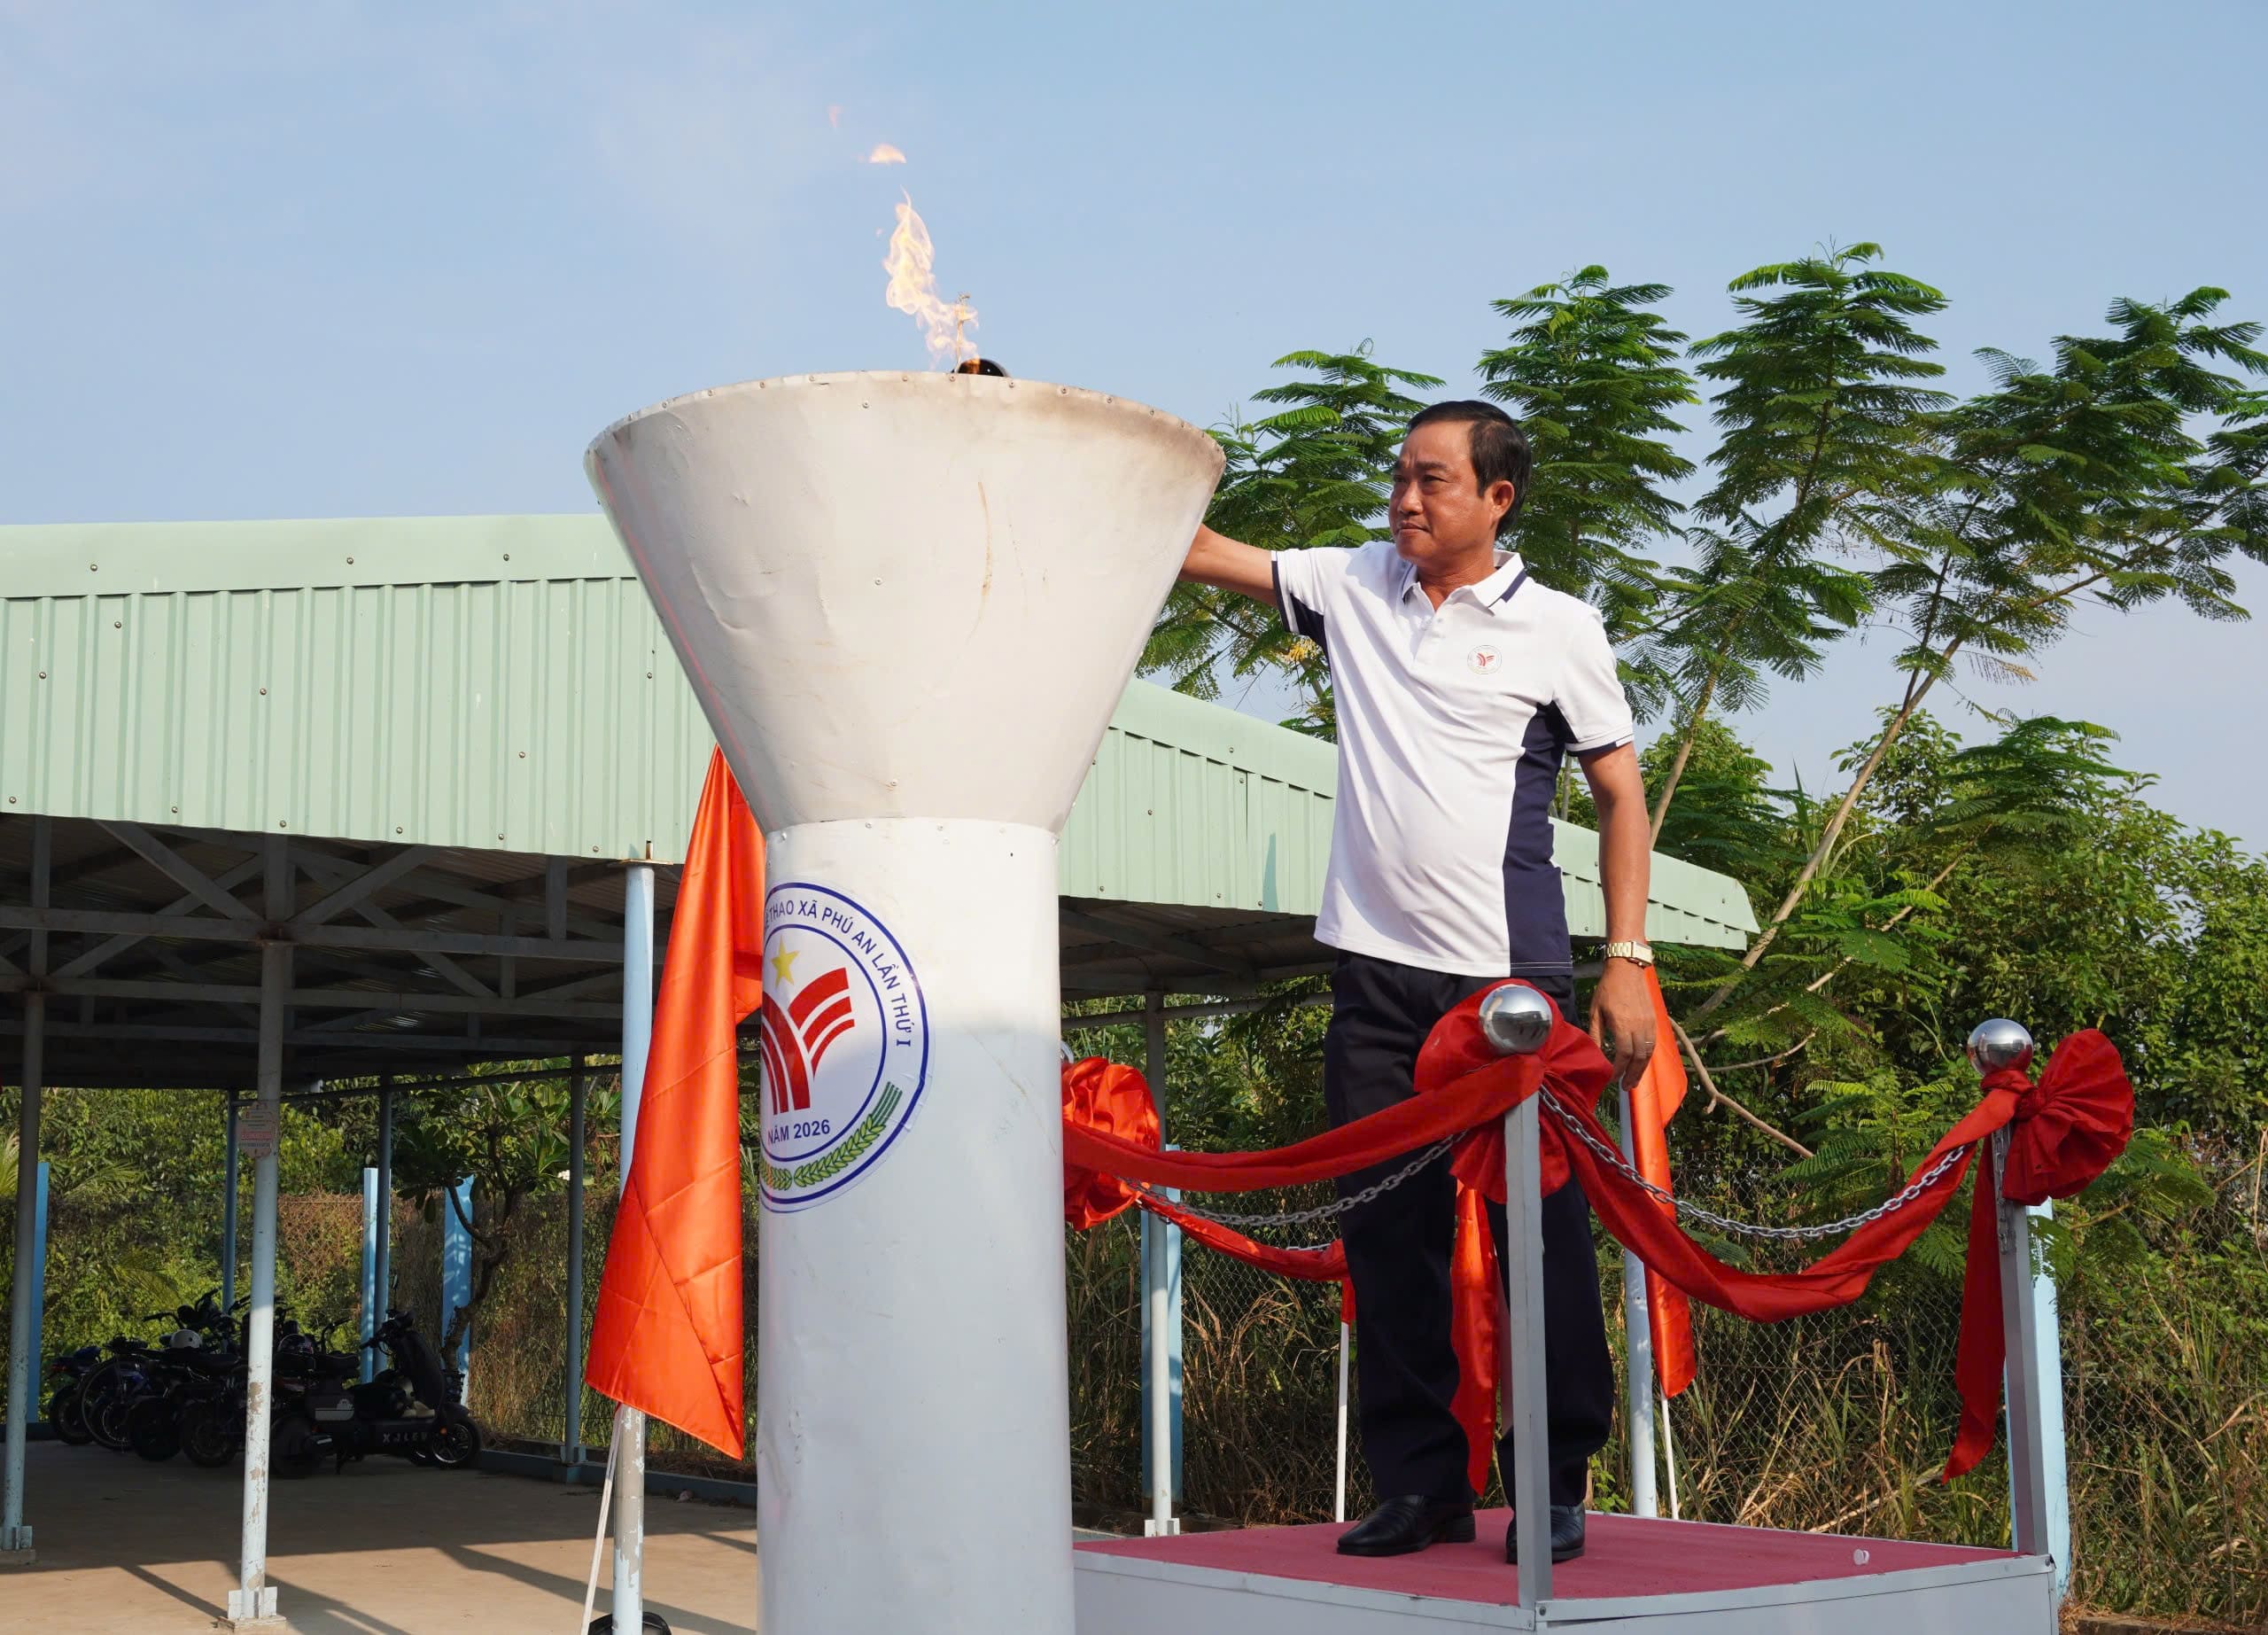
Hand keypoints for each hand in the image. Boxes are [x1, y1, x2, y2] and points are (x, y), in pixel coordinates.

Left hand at [1589, 961, 1657, 1088]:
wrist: (1628, 969)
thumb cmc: (1608, 989)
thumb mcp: (1595, 1011)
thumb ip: (1595, 1034)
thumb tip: (1594, 1053)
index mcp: (1623, 1024)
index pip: (1623, 1055)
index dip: (1618, 1069)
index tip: (1611, 1078)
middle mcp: (1639, 1026)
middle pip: (1639, 1058)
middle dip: (1632, 1075)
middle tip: (1626, 1087)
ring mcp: (1649, 1024)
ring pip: (1649, 1053)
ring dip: (1642, 1069)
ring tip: (1634, 1080)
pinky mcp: (1654, 1021)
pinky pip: (1653, 1044)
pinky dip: (1648, 1057)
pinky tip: (1641, 1064)